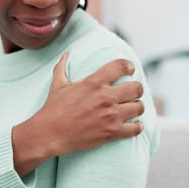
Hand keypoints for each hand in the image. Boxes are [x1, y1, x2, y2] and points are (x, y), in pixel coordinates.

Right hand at [26, 51, 144, 157]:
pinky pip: (135, 128)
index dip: (128, 66)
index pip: (120, 66)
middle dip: (136, 89)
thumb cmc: (52, 108)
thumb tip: (65, 53)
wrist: (49, 133)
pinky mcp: (111, 132)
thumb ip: (63, 66)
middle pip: (136, 88)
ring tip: (132, 108)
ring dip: (137, 107)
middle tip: (132, 92)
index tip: (129, 70)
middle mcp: (105, 97)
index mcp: (94, 82)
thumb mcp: (57, 84)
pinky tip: (134, 125)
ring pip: (139, 107)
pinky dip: (137, 126)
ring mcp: (110, 115)